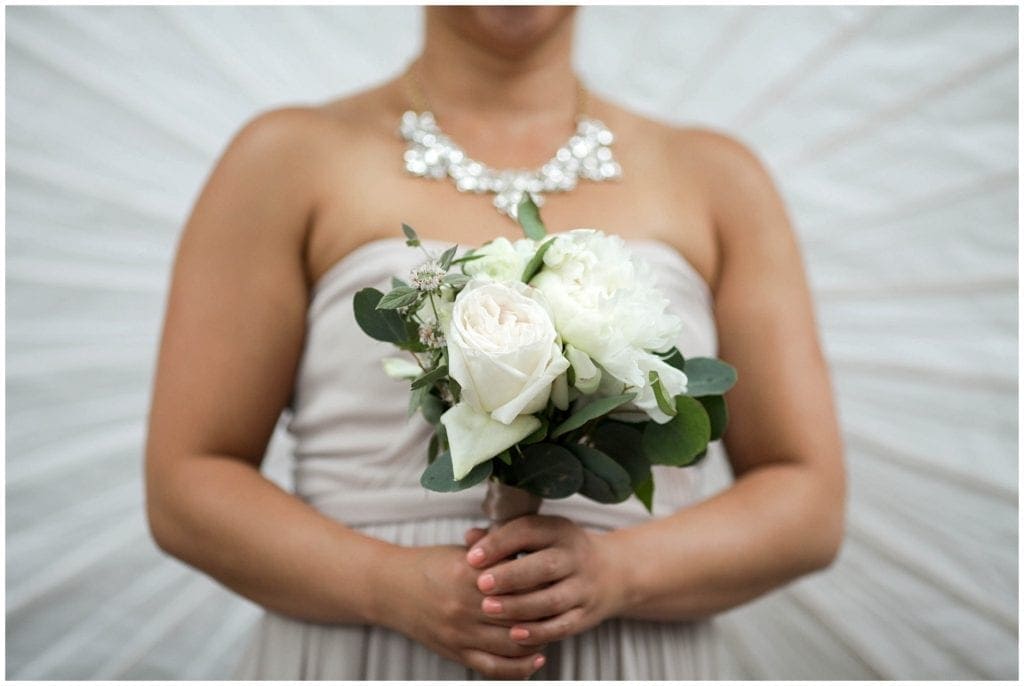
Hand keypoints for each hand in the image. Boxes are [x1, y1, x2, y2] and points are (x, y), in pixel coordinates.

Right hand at [379, 544, 546, 678]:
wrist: (391, 589)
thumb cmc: (430, 565)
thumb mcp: (462, 552)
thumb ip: (496, 552)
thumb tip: (532, 550)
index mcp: (468, 574)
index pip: (517, 582)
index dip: (541, 582)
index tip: (557, 579)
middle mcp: (465, 605)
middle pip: (519, 614)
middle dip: (544, 612)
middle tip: (562, 606)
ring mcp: (460, 632)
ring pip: (511, 643)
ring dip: (537, 639)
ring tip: (552, 630)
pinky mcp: (455, 652)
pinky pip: (493, 667)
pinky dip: (518, 667)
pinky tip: (536, 659)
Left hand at [463, 515, 626, 647]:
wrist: (611, 572)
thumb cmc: (558, 550)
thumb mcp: (538, 535)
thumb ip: (503, 536)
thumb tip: (470, 538)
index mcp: (559, 530)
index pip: (528, 531)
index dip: (499, 543)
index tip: (472, 557)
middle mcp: (575, 557)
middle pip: (544, 566)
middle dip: (510, 576)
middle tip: (482, 585)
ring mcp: (583, 587)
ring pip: (551, 600)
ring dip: (519, 606)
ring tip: (489, 609)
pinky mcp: (585, 614)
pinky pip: (562, 626)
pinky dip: (538, 632)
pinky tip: (514, 634)